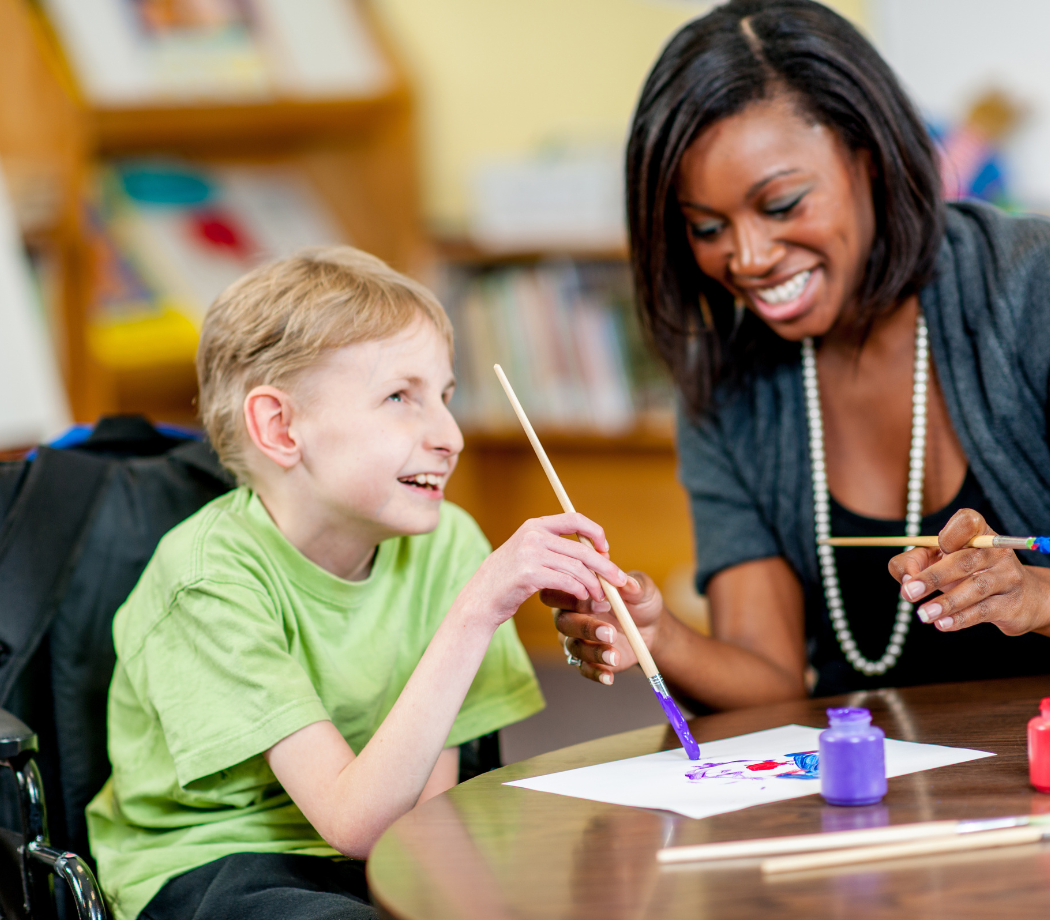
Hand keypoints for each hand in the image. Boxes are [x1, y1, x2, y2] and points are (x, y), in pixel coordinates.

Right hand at [462, 513, 628, 628]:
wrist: (481, 598)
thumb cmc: (509, 579)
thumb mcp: (528, 553)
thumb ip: (553, 546)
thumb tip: (592, 551)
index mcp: (535, 525)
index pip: (575, 519)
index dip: (596, 532)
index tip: (606, 550)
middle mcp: (533, 535)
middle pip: (582, 548)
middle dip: (605, 566)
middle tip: (619, 580)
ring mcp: (530, 553)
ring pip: (577, 568)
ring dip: (594, 585)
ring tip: (601, 597)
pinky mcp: (529, 574)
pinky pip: (566, 581)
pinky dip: (579, 590)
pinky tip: (583, 598)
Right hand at [542, 570, 663, 684]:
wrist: (650, 627)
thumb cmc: (639, 600)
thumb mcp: (642, 589)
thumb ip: (634, 585)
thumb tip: (627, 582)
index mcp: (577, 593)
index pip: (559, 593)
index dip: (576, 597)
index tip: (605, 601)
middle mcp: (570, 616)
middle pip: (563, 623)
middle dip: (585, 627)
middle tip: (610, 632)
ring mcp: (577, 639)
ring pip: (573, 647)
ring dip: (593, 652)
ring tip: (615, 656)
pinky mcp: (587, 660)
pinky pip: (584, 669)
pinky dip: (595, 673)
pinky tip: (609, 676)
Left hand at [888, 508, 1049, 635]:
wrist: (1019, 599)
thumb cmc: (968, 573)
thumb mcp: (939, 559)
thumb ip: (913, 561)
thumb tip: (905, 579)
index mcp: (978, 532)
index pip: (967, 522)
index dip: (951, 534)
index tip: (938, 547)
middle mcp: (995, 551)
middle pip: (963, 561)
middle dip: (932, 577)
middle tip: (908, 593)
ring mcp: (1007, 577)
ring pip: (975, 588)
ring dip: (946, 602)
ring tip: (924, 614)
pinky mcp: (1011, 604)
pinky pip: (984, 610)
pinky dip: (960, 618)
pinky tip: (942, 624)